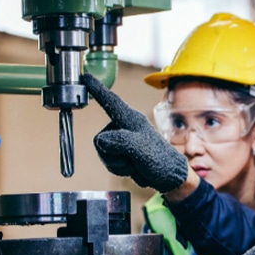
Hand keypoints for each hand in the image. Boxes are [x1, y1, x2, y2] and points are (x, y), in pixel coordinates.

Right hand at [83, 73, 187, 192]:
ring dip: (117, 163)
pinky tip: (132, 167)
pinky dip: (118, 168)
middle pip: (100, 139)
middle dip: (113, 155)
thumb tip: (101, 140)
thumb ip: (122, 142)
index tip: (85, 76)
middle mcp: (125, 127)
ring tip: (134, 163)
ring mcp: (123, 139)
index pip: (110, 101)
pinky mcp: (122, 151)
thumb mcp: (142, 151)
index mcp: (131, 120)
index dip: (96, 89)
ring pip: (103, 151)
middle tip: (133, 159)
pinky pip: (108, 160)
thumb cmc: (161, 161)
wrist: (168, 177)